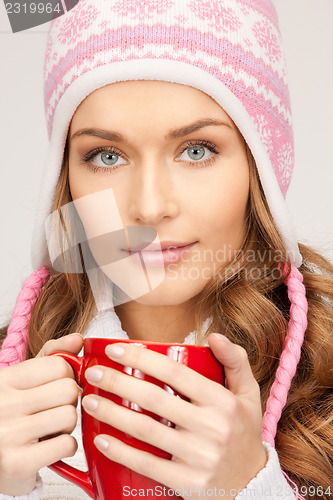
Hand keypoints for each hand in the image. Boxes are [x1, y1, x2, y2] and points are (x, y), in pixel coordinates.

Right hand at [0, 333, 82, 495]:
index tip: (57, 387)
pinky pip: (67, 444)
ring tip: (51, 428)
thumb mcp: (25, 379)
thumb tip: (78, 339)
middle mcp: (3, 405)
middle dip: (69, 400)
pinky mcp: (18, 464)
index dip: (67, 376)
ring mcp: (8, 435)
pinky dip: (65, 446)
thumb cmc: (11, 414)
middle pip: (68, 390)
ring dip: (67, 425)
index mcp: (5, 380)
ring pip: (70, 416)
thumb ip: (52, 355)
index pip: (59, 365)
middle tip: (55, 409)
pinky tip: (49, 447)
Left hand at [81, 334, 266, 498]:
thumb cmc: (243, 432)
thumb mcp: (248, 394)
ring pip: (146, 431)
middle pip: (154, 399)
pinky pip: (148, 466)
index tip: (115, 349)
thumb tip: (214, 335)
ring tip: (87, 401)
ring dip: (111, 414)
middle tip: (93, 373)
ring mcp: (200, 457)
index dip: (142, 358)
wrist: (252, 485)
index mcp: (223, 401)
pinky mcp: (188, 483)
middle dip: (117, 382)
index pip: (176, 373)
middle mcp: (212, 427)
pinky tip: (101, 440)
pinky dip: (122, 452)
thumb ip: (235, 360)